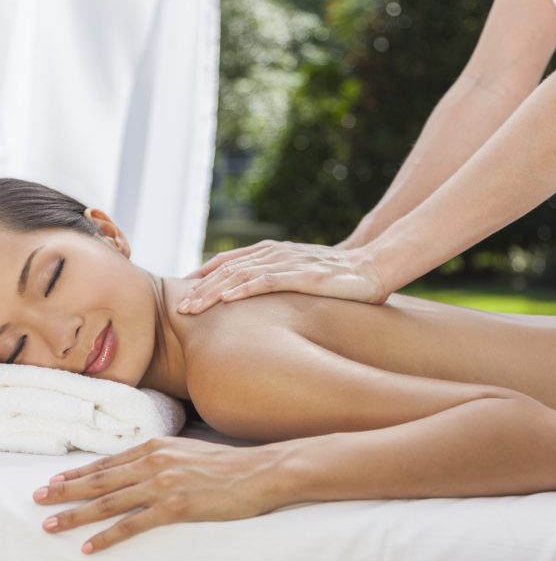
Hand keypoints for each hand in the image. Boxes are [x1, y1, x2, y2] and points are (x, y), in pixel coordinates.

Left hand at [32, 436, 289, 553]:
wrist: (258, 470)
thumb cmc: (226, 463)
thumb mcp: (187, 450)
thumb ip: (160, 456)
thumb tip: (138, 466)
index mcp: (157, 445)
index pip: (108, 461)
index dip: (79, 472)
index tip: (56, 480)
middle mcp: (155, 461)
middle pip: (101, 479)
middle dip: (66, 491)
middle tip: (39, 499)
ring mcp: (164, 483)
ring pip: (109, 501)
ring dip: (76, 514)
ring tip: (52, 524)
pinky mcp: (176, 506)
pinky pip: (133, 524)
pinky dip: (108, 536)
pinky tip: (90, 547)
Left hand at [179, 240, 387, 313]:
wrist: (373, 266)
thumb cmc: (338, 275)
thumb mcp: (302, 274)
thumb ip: (278, 280)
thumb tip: (256, 299)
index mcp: (273, 252)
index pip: (230, 261)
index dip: (205, 275)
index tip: (185, 293)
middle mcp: (276, 253)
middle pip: (229, 268)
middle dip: (201, 288)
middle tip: (177, 308)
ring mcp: (290, 262)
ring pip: (242, 274)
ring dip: (213, 291)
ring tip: (191, 307)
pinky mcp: (305, 275)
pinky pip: (268, 281)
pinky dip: (244, 289)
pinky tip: (227, 300)